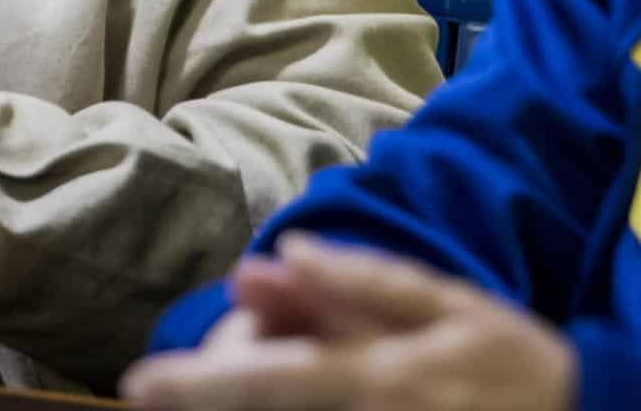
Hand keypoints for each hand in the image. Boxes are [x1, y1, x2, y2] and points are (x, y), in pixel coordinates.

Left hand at [121, 233, 578, 410]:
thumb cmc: (514, 365)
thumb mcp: (448, 308)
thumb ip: (360, 286)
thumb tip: (272, 257)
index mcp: (378, 381)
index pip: (268, 382)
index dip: (196, 385)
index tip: (137, 385)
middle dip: (216, 390)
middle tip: (210, 363)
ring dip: (245, 401)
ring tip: (245, 370)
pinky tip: (290, 391)